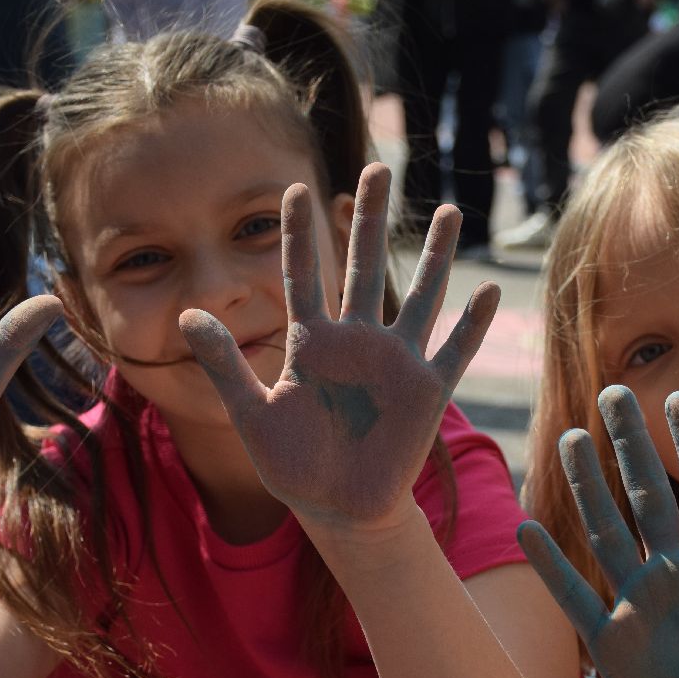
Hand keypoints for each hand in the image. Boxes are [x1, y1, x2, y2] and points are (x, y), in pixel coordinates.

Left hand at [179, 163, 497, 529]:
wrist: (337, 510)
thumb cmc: (293, 464)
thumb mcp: (250, 413)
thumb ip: (225, 362)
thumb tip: (189, 312)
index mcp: (311, 343)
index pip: (302, 275)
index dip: (297, 234)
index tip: (293, 188)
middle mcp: (356, 342)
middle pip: (364, 265)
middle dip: (370, 218)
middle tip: (378, 167)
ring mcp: (394, 363)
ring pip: (420, 295)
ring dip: (435, 256)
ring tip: (449, 209)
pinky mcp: (425, 392)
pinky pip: (453, 351)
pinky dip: (472, 324)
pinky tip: (488, 292)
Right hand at [517, 387, 678, 677]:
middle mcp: (675, 574)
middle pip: (648, 496)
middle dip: (632, 445)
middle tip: (614, 393)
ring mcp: (639, 604)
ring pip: (608, 531)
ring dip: (589, 487)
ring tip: (572, 439)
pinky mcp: (610, 641)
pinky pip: (574, 594)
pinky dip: (551, 565)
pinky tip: (526, 528)